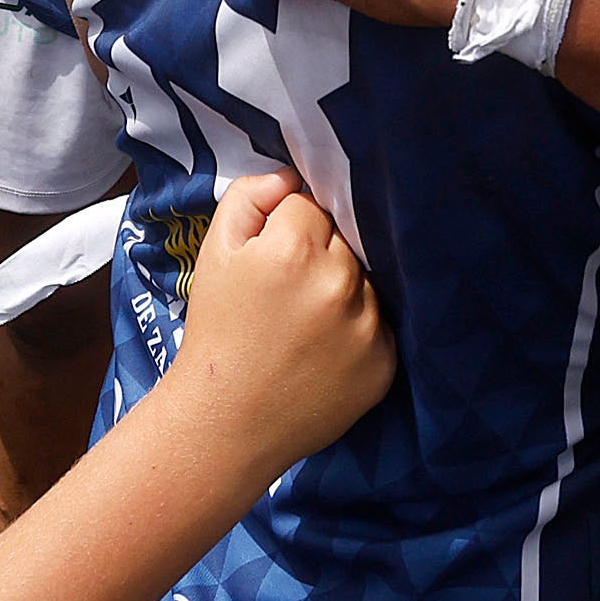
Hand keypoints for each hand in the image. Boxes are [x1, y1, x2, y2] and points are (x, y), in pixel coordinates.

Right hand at [165, 172, 392, 477]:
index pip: (310, 205)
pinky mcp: (384, 362)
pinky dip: (358, 329)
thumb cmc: (216, 331)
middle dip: (320, 253)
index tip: (272, 255)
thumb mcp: (215, 251)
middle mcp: (339, 281)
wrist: (226, 423)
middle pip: (344, 238)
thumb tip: (292, 176)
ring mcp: (367, 325)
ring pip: (365, 279)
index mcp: (294, 247)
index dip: (287, 227)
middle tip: (288, 292)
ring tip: (306, 324)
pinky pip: (380, 323)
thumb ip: (250, 196)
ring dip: (343, 290)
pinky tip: (324, 350)